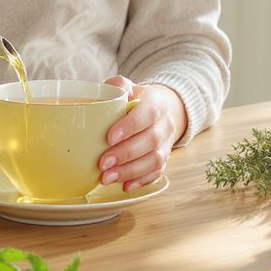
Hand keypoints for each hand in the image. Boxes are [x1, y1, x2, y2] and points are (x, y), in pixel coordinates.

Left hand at [98, 75, 186, 191]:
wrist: (158, 110)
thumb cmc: (135, 99)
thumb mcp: (127, 86)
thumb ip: (118, 85)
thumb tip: (112, 93)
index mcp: (157, 103)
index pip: (148, 113)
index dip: (130, 126)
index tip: (109, 138)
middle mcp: (165, 124)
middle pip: (151, 141)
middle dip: (125, 154)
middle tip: (102, 163)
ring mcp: (167, 144)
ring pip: (155, 161)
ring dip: (130, 171)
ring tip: (106, 177)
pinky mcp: (165, 160)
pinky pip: (156, 174)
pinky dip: (140, 181)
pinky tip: (123, 186)